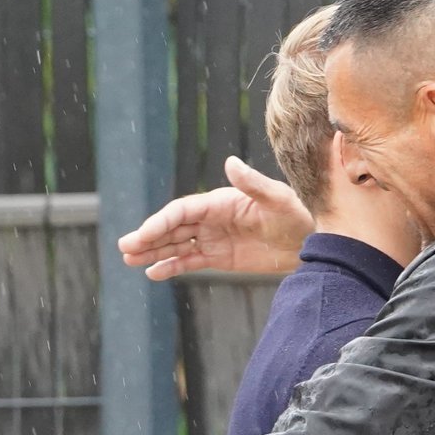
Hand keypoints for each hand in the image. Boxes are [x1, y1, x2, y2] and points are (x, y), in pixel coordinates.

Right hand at [117, 156, 313, 279]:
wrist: (310, 241)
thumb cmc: (296, 214)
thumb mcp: (277, 199)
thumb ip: (253, 184)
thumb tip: (230, 162)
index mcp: (220, 201)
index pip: (182, 211)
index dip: (161, 222)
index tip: (143, 235)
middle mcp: (212, 218)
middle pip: (173, 227)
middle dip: (148, 237)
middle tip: (125, 248)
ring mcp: (213, 238)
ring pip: (176, 244)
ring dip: (153, 251)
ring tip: (129, 259)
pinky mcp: (219, 258)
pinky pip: (190, 261)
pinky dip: (172, 266)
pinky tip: (153, 273)